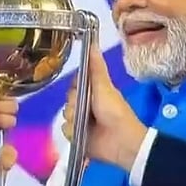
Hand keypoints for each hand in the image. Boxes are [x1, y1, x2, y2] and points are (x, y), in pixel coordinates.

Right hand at [61, 44, 147, 170]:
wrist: (120, 142)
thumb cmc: (115, 111)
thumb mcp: (104, 86)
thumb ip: (96, 67)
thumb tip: (93, 43)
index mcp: (94, 92)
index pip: (74, 84)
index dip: (75, 86)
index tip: (81, 88)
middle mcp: (86, 104)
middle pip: (68, 99)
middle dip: (74, 104)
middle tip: (87, 108)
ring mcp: (81, 120)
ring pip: (65, 114)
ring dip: (73, 118)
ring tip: (86, 122)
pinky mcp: (77, 135)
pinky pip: (65, 130)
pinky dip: (72, 131)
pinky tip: (82, 133)